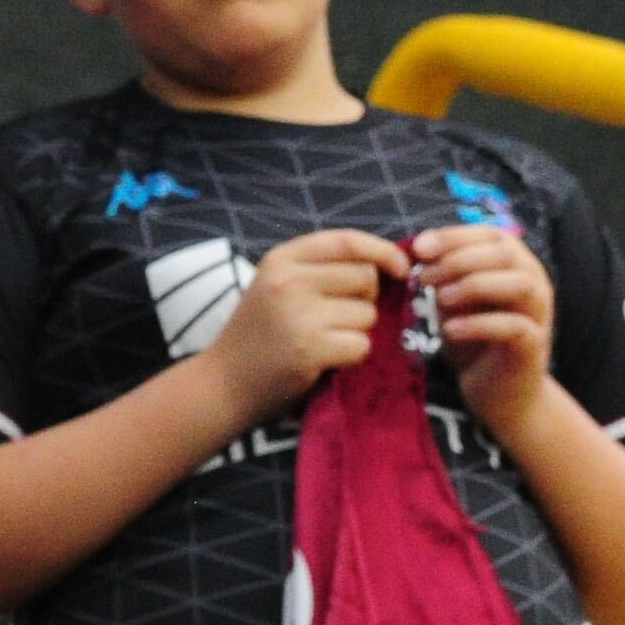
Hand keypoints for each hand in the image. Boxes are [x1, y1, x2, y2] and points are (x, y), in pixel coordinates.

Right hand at [198, 229, 409, 421]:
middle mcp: (288, 280)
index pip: (347, 240)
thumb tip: (391, 268)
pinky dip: (352, 356)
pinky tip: (326, 360)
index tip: (401, 269)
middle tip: (340, 318)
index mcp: (281, 258)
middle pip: (365, 277)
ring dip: (358, 331)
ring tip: (325, 341)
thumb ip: (322, 271)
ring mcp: (299, 314)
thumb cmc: (258, 334)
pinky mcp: (310, 348)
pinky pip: (361, 345)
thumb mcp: (277, 286)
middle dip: (367, 299)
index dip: (383, 251)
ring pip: (367, 314)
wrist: (223, 383)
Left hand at [413, 220, 553, 430]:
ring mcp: (539, 313)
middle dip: (459, 259)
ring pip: (519, 283)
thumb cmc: (472, 340)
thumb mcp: (450, 303)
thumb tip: (418, 252)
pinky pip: (514, 326)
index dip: (455, 236)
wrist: (496, 393)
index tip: (418, 248)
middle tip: (423, 277)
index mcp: (515, 265)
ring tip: (439, 299)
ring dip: (475, 285)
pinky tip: (450, 330)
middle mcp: (534, 282)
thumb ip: (441, 277)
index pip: (491, 234)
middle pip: (506, 253)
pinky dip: (479, 324)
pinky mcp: (535, 345)